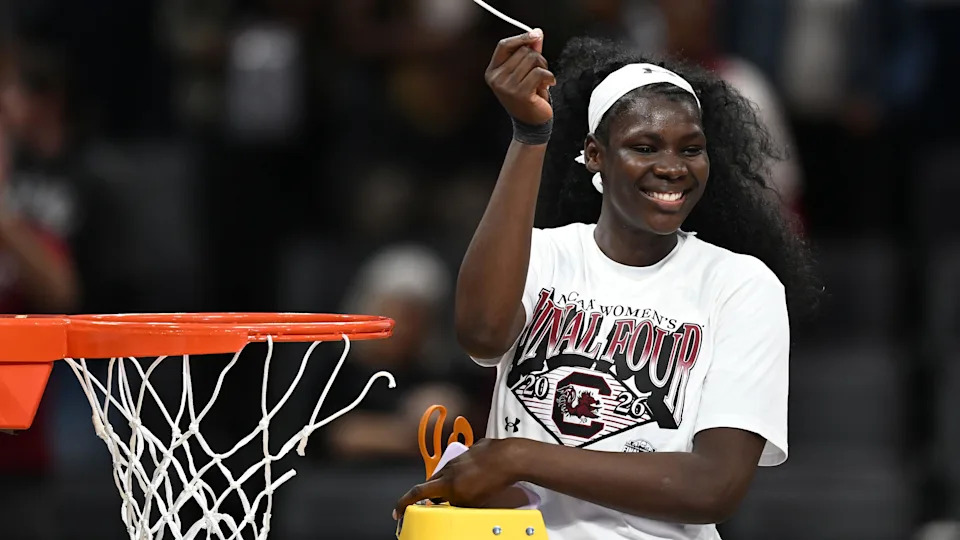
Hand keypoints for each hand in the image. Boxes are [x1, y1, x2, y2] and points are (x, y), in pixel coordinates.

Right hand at [394, 438, 521, 518]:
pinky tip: (480, 477)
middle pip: (434, 481)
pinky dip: (468, 471)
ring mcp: (463, 456)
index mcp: (445, 482)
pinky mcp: (476, 449)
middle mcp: (450, 467)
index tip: (398, 511)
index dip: (404, 502)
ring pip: (450, 471)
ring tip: (463, 491)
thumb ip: (456, 505)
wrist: (509, 458)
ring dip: (452, 481)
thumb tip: (452, 507)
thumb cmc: (490, 481)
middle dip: (433, 493)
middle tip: (436, 503)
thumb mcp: (470, 503)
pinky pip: (467, 461)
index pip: (418, 492)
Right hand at [484, 30, 555, 125]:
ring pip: (533, 60)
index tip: (535, 34)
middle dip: (537, 58)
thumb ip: (529, 52)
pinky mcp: (520, 93)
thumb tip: (536, 34)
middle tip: (539, 73)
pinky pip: (540, 73)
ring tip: (541, 81)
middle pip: (523, 51)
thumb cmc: (528, 98)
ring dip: (543, 68)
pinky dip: (549, 77)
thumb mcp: (526, 72)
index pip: (504, 45)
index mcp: (493, 72)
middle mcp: (497, 79)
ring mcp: (507, 86)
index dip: (521, 37)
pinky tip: (547, 85)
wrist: (531, 124)